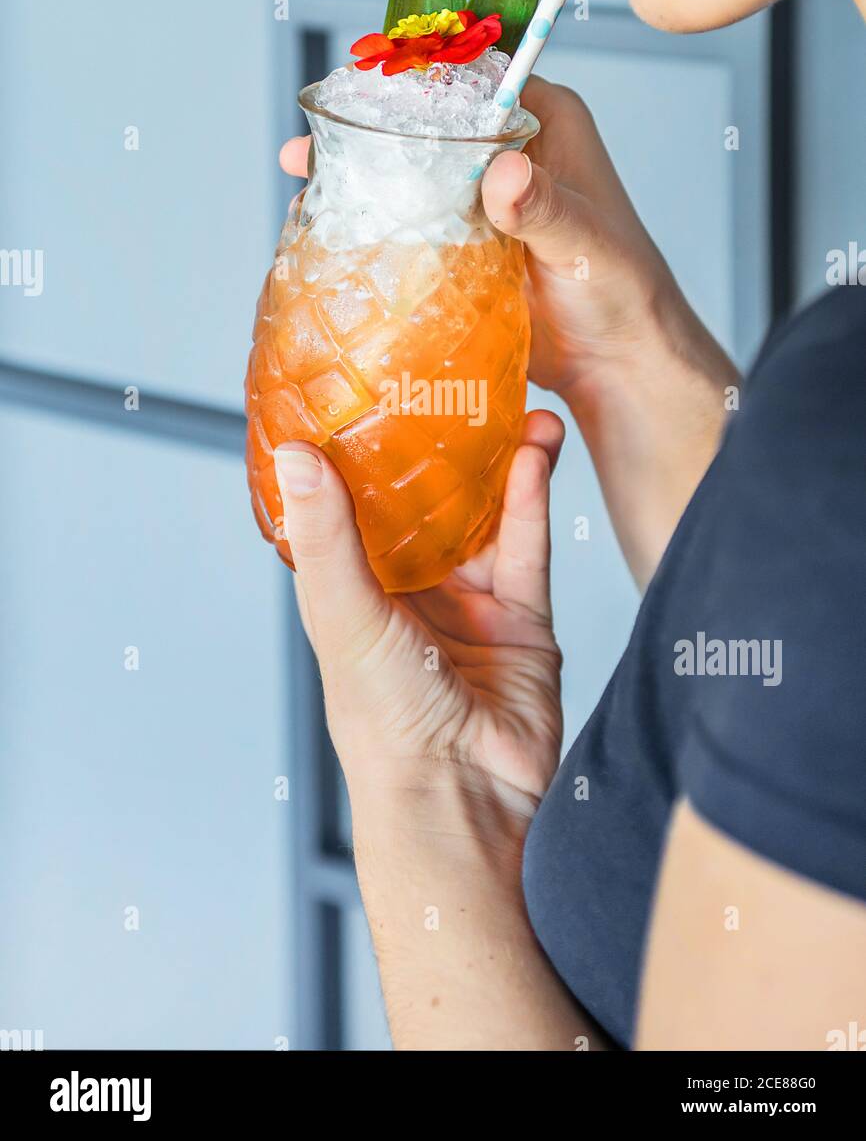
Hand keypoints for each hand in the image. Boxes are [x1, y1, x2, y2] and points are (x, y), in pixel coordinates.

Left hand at [274, 411, 565, 829]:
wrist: (463, 796)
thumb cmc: (384, 722)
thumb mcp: (346, 615)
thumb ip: (328, 536)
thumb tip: (294, 455)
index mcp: (354, 590)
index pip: (351, 505)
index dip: (358, 450)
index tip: (368, 388)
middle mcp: (410, 592)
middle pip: (427, 501)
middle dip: (442, 447)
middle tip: (454, 385)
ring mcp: (468, 604)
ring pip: (484, 515)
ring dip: (499, 463)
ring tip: (510, 404)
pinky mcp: (522, 618)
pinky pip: (526, 545)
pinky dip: (531, 499)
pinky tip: (535, 453)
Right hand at [280, 76, 736, 588]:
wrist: (615, 361)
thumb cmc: (622, 292)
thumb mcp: (585, 243)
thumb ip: (544, 206)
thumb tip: (502, 173)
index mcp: (547, 121)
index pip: (472, 77)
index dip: (414, 77)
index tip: (358, 89)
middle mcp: (509, 148)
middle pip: (427, 122)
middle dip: (367, 129)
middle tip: (310, 145)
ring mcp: (481, 197)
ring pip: (412, 171)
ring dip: (361, 176)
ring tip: (304, 182)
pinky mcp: (463, 242)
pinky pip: (411, 221)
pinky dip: (375, 222)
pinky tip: (331, 230)